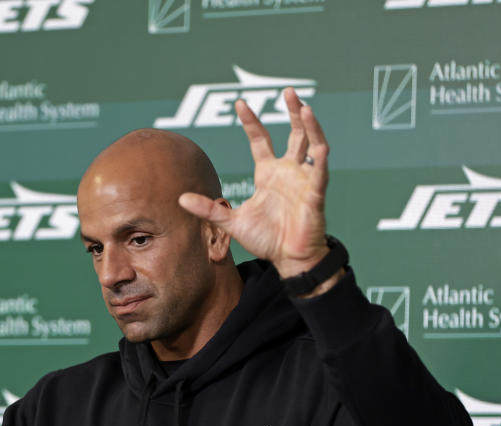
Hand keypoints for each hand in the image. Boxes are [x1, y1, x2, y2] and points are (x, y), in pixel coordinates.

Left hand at [179, 87, 331, 279]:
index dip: (251, 122)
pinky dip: (320, 161)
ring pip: (311, 146)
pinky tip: (320, 146)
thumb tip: (180, 199)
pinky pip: (320, 174)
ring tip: (304, 108)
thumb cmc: (266, 239)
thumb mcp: (231, 222)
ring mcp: (303, 181)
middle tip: (288, 91)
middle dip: (292, 112)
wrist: (287, 259)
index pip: (260, 140)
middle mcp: (288, 172)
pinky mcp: (315, 195)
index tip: (240, 104)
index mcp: (268, 174)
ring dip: (310, 127)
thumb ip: (208, 209)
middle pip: (294, 134)